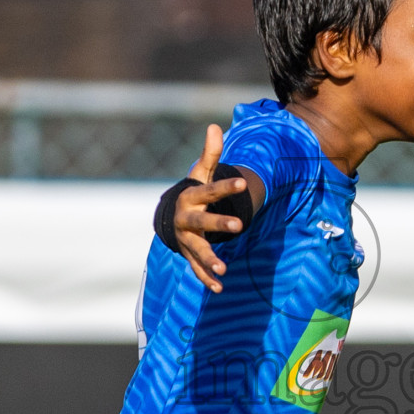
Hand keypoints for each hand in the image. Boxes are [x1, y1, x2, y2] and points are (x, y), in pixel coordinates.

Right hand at [174, 123, 247, 292]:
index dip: (225, 186)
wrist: (171, 217)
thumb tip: (215, 126)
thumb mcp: (200, 174)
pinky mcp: (188, 255)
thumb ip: (210, 155)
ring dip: (209, 259)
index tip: (243, 182)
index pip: (210, 190)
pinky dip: (206, 278)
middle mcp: (186, 219)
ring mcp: (185, 239)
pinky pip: (196, 269)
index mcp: (191, 197)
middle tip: (239, 226)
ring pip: (197, 250)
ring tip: (224, 268)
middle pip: (201, 222)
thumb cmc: (192, 193)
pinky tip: (219, 287)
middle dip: (218, 224)